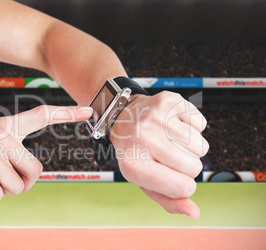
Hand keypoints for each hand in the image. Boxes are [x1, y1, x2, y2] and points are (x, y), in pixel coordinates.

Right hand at [0, 105, 92, 200]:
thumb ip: (10, 150)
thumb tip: (31, 176)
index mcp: (4, 126)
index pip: (40, 115)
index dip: (66, 113)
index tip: (87, 111)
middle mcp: (2, 137)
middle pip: (36, 170)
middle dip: (24, 181)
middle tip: (3, 178)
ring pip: (19, 187)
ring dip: (2, 189)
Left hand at [109, 91, 208, 218]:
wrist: (122, 117)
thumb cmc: (137, 152)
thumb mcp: (144, 180)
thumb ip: (168, 201)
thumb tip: (195, 213)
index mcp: (134, 165)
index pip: (183, 187)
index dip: (184, 186)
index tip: (172, 176)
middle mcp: (143, 139)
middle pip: (195, 167)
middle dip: (187, 165)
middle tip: (167, 155)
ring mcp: (156, 118)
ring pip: (201, 146)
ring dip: (190, 146)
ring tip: (169, 140)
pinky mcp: (169, 101)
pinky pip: (202, 124)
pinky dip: (193, 127)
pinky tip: (172, 125)